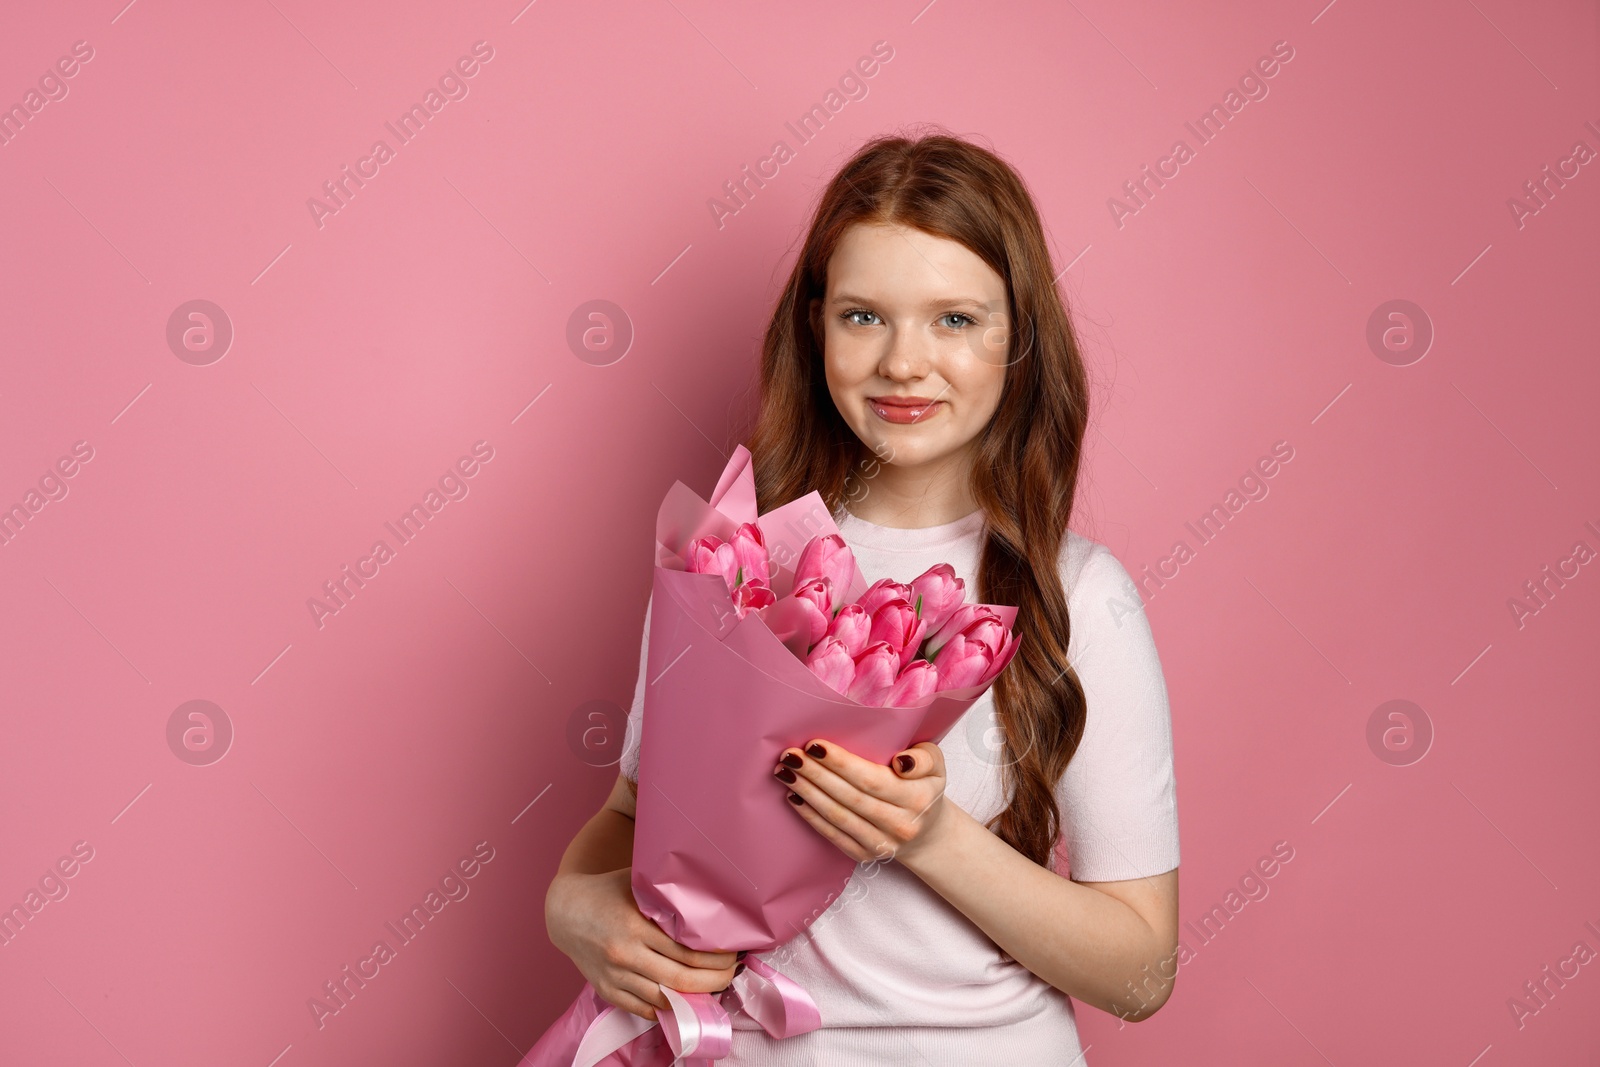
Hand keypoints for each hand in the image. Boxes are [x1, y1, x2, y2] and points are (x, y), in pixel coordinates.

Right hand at [545, 867, 738, 1022]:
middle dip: (716, 980)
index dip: (717, 957)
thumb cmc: (606, 891)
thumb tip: (709, 895)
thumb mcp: (636, 882)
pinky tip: (684, 999)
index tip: (734, 951)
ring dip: (694, 998)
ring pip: (665, 1000)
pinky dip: (667, 1008)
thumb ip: (667, 891)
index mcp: (635, 925)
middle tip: (732, 972)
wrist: (564, 911)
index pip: (688, 951)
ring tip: (714, 987)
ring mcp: (615, 976)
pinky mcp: (607, 991)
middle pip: (682, 980)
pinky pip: (643, 1010)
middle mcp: (625, 954)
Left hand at [773, 739, 950, 866]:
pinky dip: (810, 816)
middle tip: (790, 755)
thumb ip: (923, 758)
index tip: (814, 745)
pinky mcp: (864, 856)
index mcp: (917, 798)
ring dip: (807, 793)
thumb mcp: (935, 765)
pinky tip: (793, 797)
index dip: (840, 763)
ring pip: (837, 817)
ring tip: (784, 772)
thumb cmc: (924, 788)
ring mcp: (881, 844)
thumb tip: (901, 762)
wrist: (928, 834)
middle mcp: (900, 824)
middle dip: (816, 775)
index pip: (871, 779)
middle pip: (849, 797)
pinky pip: (833, 835)